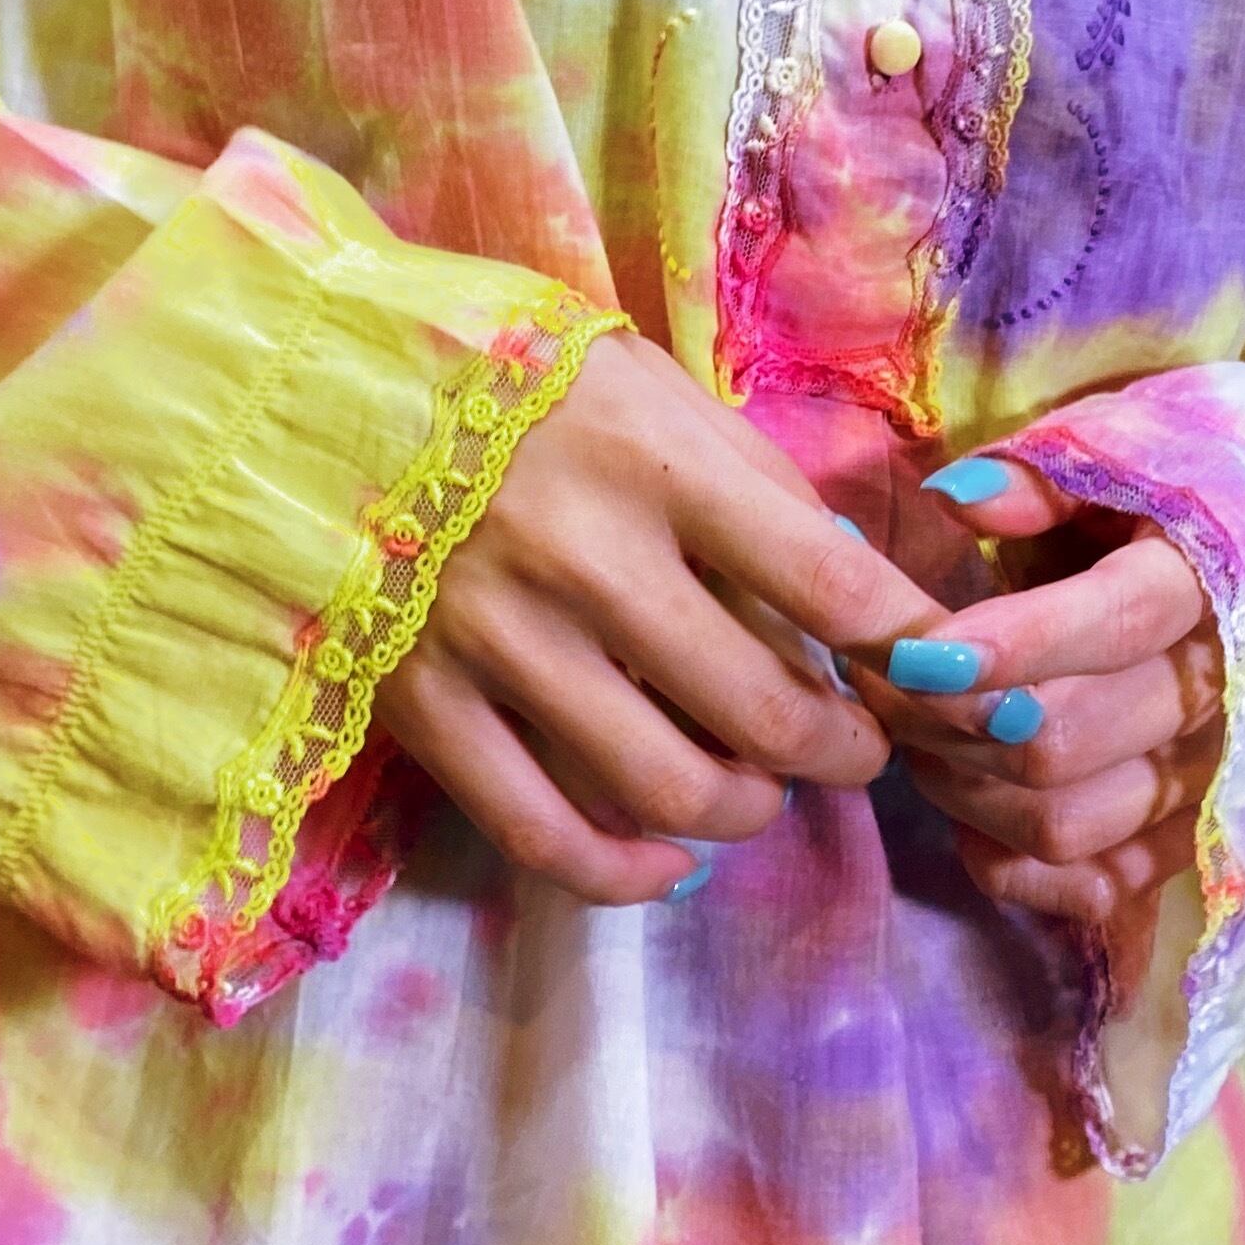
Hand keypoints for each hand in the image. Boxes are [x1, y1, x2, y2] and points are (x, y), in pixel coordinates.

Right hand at [373, 329, 952, 904]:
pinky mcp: (422, 706)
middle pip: (764, 710)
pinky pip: (544, 833)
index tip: (937, 673)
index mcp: (652, 459)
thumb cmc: (500, 373)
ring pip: (668, 788)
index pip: (829, 585)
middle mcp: (584, 559)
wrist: (307, 385)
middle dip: (839, 748)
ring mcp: (497, 643)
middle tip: (851, 742)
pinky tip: (666, 856)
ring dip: (745, 809)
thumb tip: (844, 588)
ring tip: (758, 786)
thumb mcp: (638, 376)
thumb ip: (739, 473)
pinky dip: (626, 871)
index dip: (910, 649)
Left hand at [841, 456, 1224, 961]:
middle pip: (1066, 739)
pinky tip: (964, 818)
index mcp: (1206, 581)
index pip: (1112, 624)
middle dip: (948, 718)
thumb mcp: (1123, 450)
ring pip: (1066, 821)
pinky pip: (1098, 885)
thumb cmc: (1183, 485)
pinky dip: (1019, 867)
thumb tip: (955, 499)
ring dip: (965, 787)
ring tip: (913, 731)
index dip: (1007, 645)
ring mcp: (1211, 777)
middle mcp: (1221, 694)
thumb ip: (1041, 480)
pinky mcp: (1194, 835)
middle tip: (880, 676)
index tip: (912, 652)